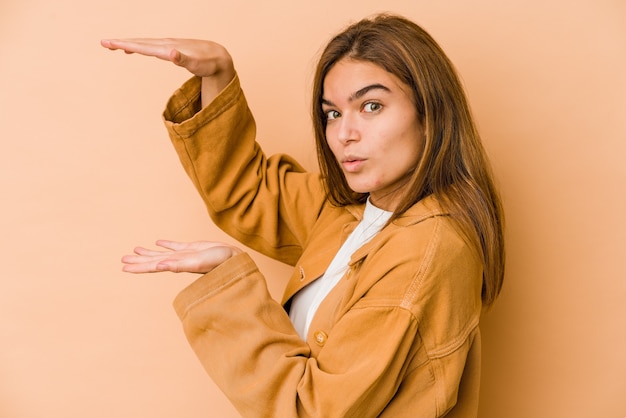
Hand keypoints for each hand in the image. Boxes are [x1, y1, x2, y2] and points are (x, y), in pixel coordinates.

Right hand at [100, 38, 234, 78]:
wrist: (218, 56)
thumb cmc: (208, 63)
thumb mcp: (197, 64)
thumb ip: (184, 60)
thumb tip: (171, 54)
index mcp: (168, 49)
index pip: (143, 46)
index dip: (126, 45)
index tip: (110, 43)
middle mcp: (166, 44)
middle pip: (140, 42)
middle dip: (121, 42)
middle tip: (103, 43)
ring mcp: (168, 45)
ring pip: (143, 44)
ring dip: (127, 44)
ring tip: (112, 46)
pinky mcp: (170, 49)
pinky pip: (149, 47)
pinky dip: (138, 47)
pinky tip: (132, 50)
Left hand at [121, 240, 241, 273]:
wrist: (234, 260)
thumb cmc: (219, 263)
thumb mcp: (198, 263)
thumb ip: (180, 265)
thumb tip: (160, 265)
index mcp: (176, 265)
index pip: (153, 266)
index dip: (138, 267)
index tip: (124, 268)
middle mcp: (177, 262)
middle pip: (154, 261)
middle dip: (138, 261)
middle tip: (122, 260)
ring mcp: (184, 255)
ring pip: (162, 254)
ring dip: (148, 253)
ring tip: (134, 250)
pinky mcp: (192, 248)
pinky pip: (175, 246)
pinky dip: (165, 244)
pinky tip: (158, 242)